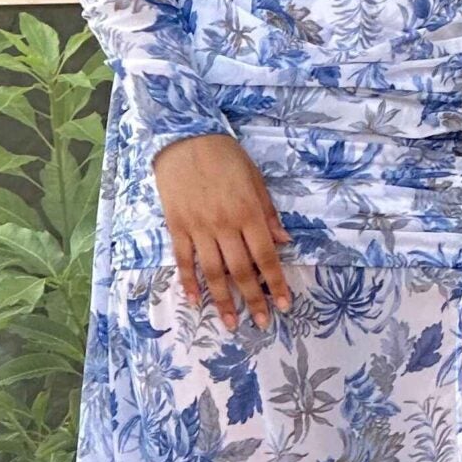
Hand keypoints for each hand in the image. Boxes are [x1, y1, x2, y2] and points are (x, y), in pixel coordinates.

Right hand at [152, 134, 293, 330]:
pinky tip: (195, 300)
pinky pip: (184, 259)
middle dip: (253, 300)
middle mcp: (224, 225)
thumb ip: (268, 213)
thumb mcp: (255, 178)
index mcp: (248, 213)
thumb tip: (284, 242)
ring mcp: (199, 227)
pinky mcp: (177, 226)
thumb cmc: (225, 156)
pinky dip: (189, 281)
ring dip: (222, 300)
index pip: (266, 257)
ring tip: (231, 323)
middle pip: (241, 270)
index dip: (276, 283)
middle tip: (261, 323)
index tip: (283, 305)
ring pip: (212, 272)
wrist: (184, 138)